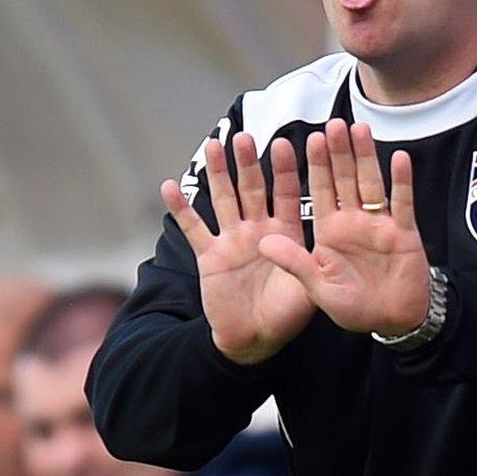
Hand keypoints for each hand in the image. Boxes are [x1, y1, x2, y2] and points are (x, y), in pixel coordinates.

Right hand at [162, 132, 314, 365]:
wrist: (255, 339)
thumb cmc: (286, 316)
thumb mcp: (307, 291)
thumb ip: (300, 264)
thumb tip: (285, 241)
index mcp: (286, 234)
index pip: (286, 195)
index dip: (285, 171)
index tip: (286, 144)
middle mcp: (258, 230)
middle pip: (252, 189)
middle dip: (248, 163)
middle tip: (244, 135)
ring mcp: (232, 240)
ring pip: (224, 199)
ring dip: (218, 174)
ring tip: (214, 146)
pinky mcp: (209, 256)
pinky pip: (194, 229)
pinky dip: (181, 209)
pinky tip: (169, 187)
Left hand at [257, 121, 430, 336]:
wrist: (393, 322)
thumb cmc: (355, 307)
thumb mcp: (318, 289)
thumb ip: (295, 263)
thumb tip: (263, 242)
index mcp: (328, 231)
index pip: (319, 190)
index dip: (315, 165)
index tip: (308, 139)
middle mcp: (353, 222)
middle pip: (344, 179)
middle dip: (338, 153)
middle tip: (332, 124)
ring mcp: (379, 224)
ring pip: (371, 183)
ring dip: (366, 157)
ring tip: (359, 129)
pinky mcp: (403, 232)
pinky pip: (402, 203)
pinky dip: (401, 182)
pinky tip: (399, 160)